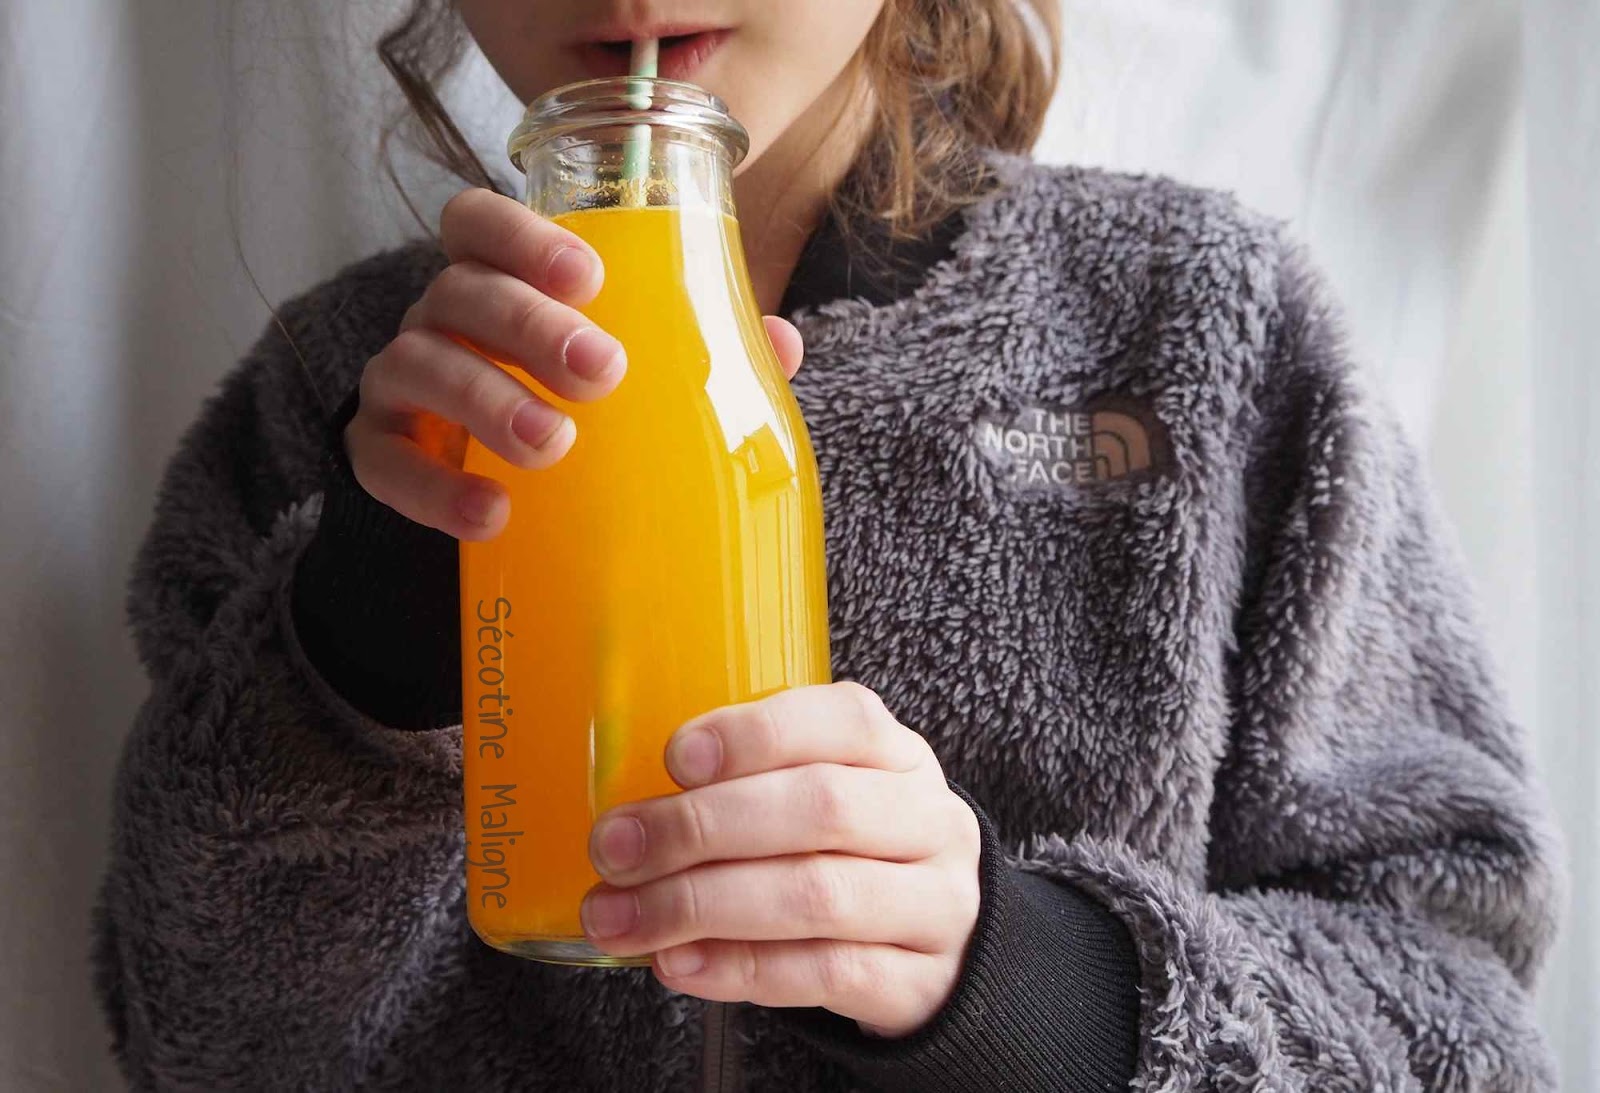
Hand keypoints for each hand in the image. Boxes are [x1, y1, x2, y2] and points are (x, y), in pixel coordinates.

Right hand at [346, 188, 804, 539]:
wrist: (504, 495)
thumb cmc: (580, 408)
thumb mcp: (641, 376)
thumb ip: (702, 349)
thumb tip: (781, 341)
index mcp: (499, 282)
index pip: (478, 225)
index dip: (524, 237)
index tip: (590, 277)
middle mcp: (441, 319)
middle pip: (462, 292)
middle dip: (529, 325)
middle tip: (601, 371)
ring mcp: (402, 382)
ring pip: (419, 366)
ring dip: (487, 401)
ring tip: (553, 446)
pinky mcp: (378, 450)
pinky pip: (383, 461)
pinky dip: (433, 487)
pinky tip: (492, 512)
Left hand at [581, 683, 982, 1038]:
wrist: (936, 955)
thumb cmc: (849, 861)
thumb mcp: (822, 800)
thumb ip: (749, 789)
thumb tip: (627, 815)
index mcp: (899, 757)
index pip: (846, 721)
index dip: (757, 733)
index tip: (674, 757)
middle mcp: (930, 823)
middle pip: (822, 808)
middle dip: (702, 827)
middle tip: (616, 849)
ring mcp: (935, 906)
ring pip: (818, 896)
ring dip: (702, 906)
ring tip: (623, 919)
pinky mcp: (921, 985)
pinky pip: (825, 974)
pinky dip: (740, 969)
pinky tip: (678, 963)